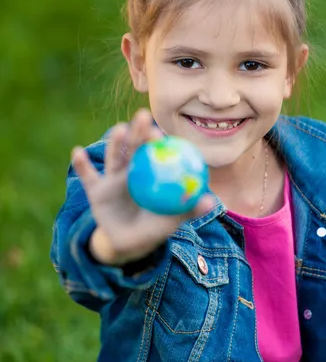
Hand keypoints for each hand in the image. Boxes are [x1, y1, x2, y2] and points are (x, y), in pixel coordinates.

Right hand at [71, 109, 214, 264]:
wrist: (128, 245)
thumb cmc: (153, 229)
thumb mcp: (171, 221)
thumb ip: (189, 210)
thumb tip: (212, 202)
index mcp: (150, 174)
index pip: (155, 153)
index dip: (157, 141)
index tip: (160, 131)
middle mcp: (132, 171)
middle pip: (135, 148)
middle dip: (139, 131)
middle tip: (144, 116)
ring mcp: (113, 179)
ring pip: (114, 157)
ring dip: (115, 143)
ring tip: (119, 130)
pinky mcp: (96, 190)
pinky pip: (87, 176)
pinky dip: (81, 164)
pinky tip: (77, 151)